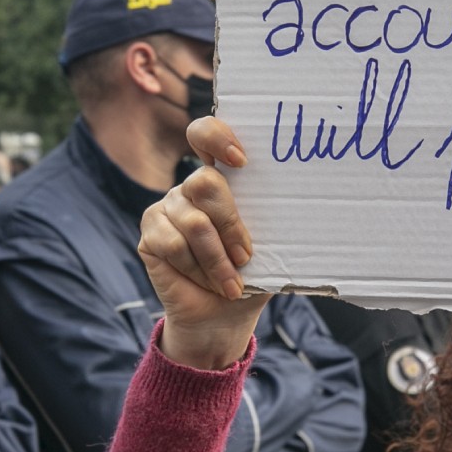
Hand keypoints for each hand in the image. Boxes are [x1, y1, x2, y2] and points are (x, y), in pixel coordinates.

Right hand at [137, 117, 269, 368]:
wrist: (222, 317)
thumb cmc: (250, 276)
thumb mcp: (269, 248)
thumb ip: (269, 224)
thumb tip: (301, 210)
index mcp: (221, 180)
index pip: (205, 134)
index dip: (216, 137)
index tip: (240, 161)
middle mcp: (190, 188)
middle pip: (205, 183)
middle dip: (230, 223)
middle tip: (245, 256)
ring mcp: (166, 208)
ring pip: (194, 222)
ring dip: (217, 260)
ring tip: (231, 284)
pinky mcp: (150, 234)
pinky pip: (172, 245)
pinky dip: (196, 269)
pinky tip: (206, 283)